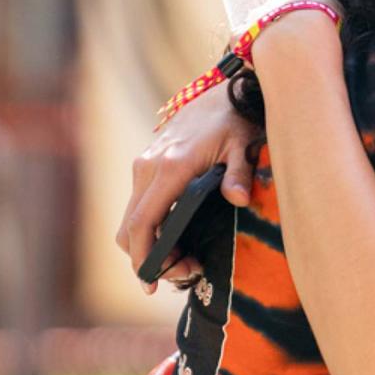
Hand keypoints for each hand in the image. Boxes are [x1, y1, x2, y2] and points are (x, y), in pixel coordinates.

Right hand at [116, 86, 259, 293]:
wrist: (222, 92)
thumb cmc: (236, 120)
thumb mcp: (245, 146)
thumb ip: (239, 173)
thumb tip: (240, 199)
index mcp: (170, 167)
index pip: (143, 222)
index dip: (143, 257)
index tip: (151, 282)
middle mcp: (149, 167)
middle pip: (130, 228)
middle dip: (149, 259)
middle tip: (186, 272)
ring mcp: (144, 165)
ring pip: (132, 218)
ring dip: (150, 245)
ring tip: (187, 259)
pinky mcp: (147, 164)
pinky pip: (139, 205)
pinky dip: (150, 228)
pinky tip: (177, 239)